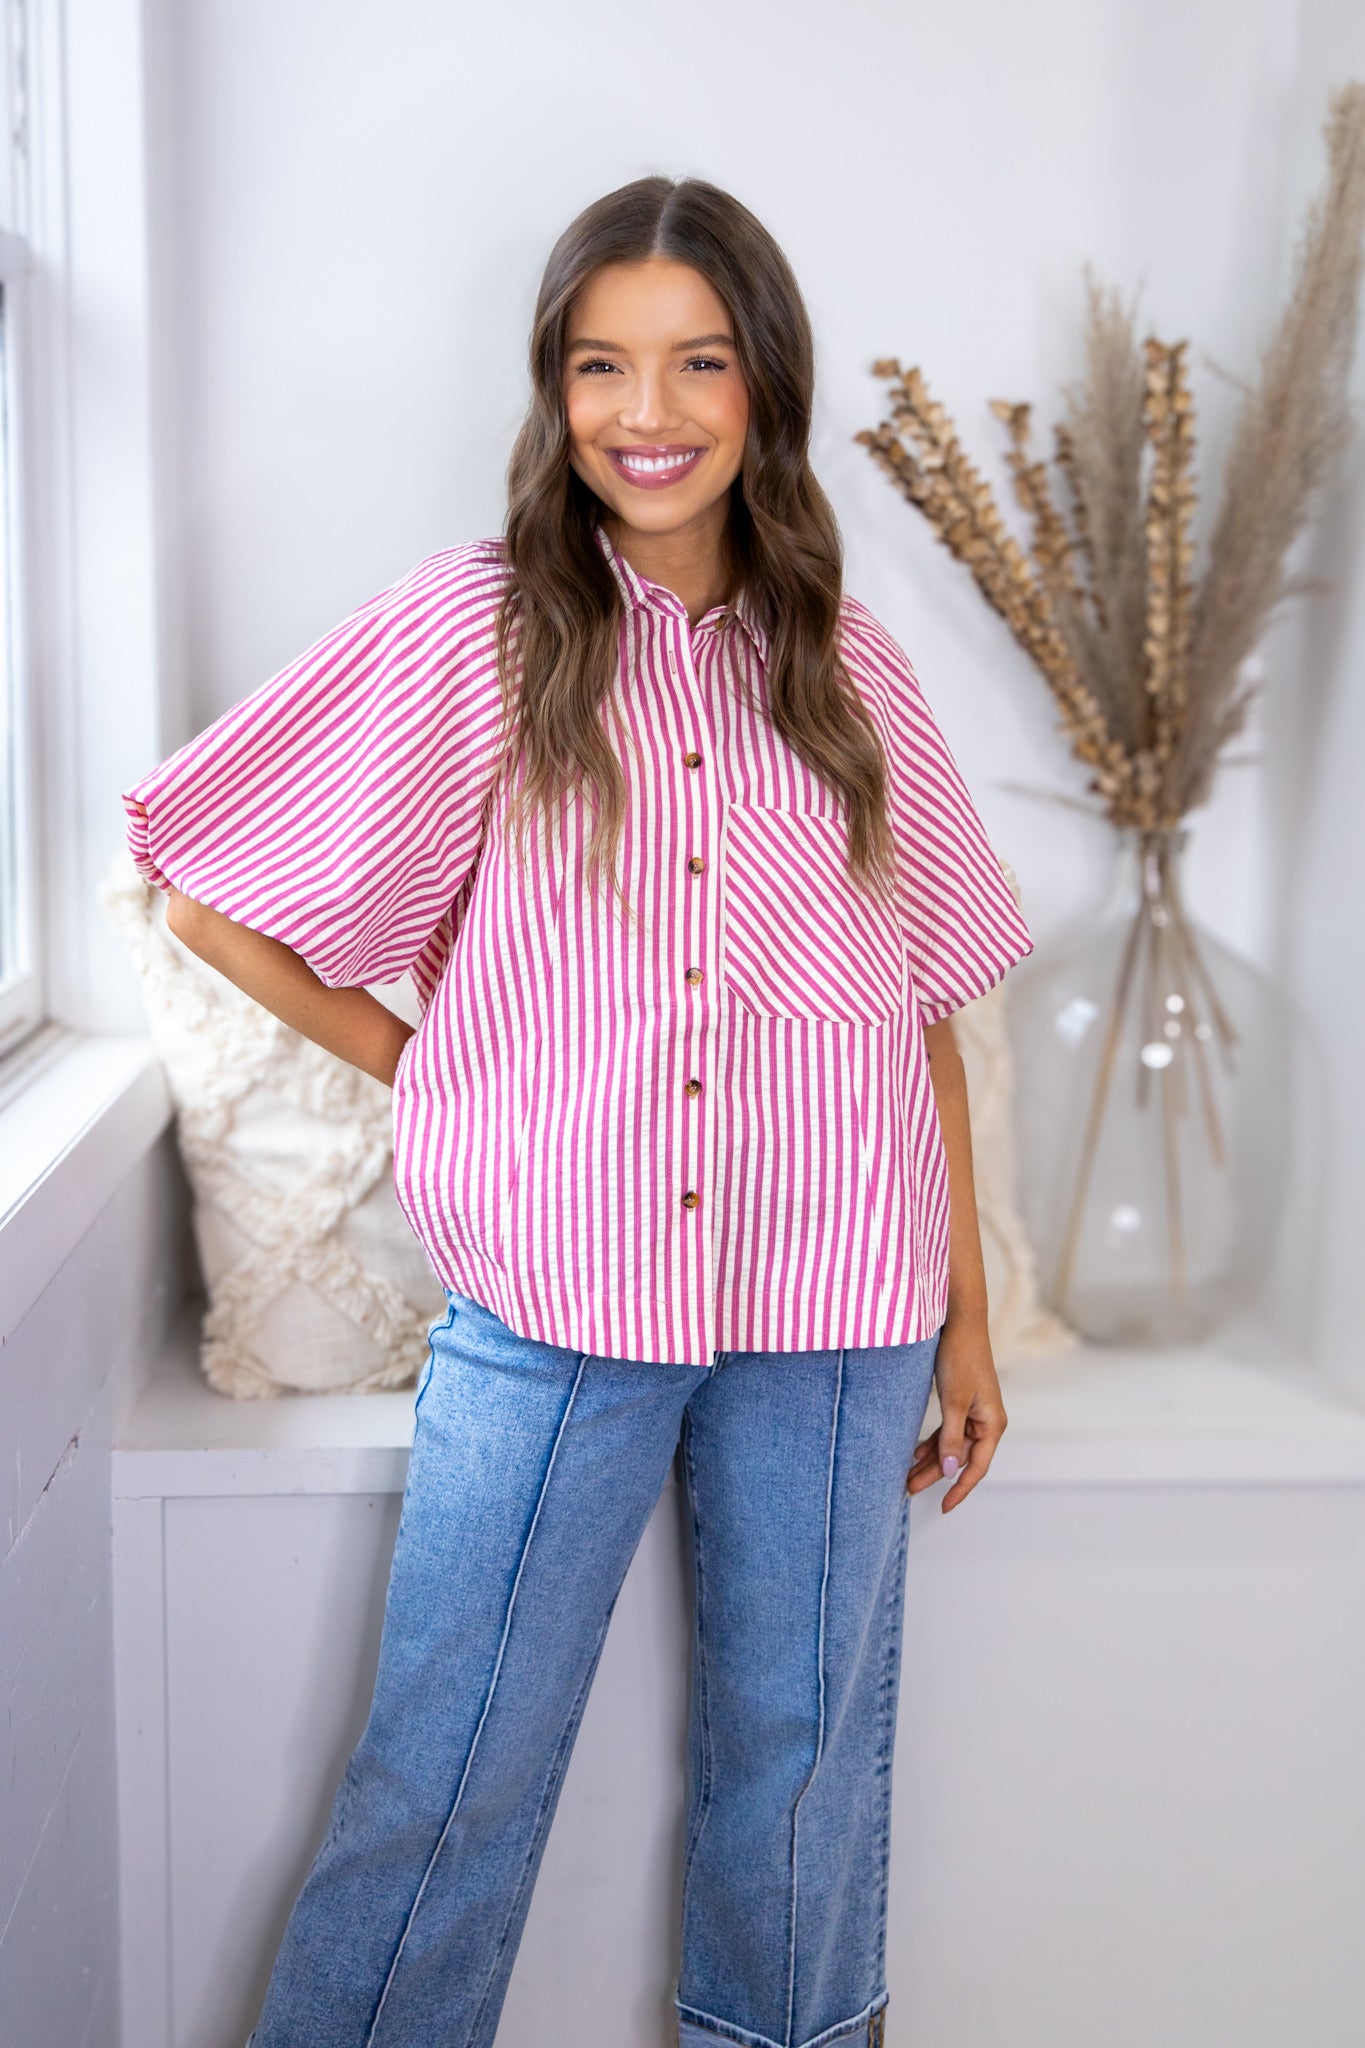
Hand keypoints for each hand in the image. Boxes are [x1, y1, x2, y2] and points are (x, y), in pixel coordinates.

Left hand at [906, 1313, 1006, 1512]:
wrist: (959, 1321)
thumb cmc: (960, 1357)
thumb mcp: (954, 1400)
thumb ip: (951, 1437)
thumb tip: (950, 1470)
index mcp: (992, 1424)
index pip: (976, 1467)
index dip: (960, 1490)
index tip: (944, 1508)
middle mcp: (986, 1421)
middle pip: (960, 1458)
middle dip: (935, 1476)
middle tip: (908, 1490)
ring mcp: (974, 1411)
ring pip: (951, 1445)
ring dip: (930, 1460)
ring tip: (906, 1476)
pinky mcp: (962, 1401)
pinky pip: (947, 1430)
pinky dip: (932, 1441)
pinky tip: (914, 1452)